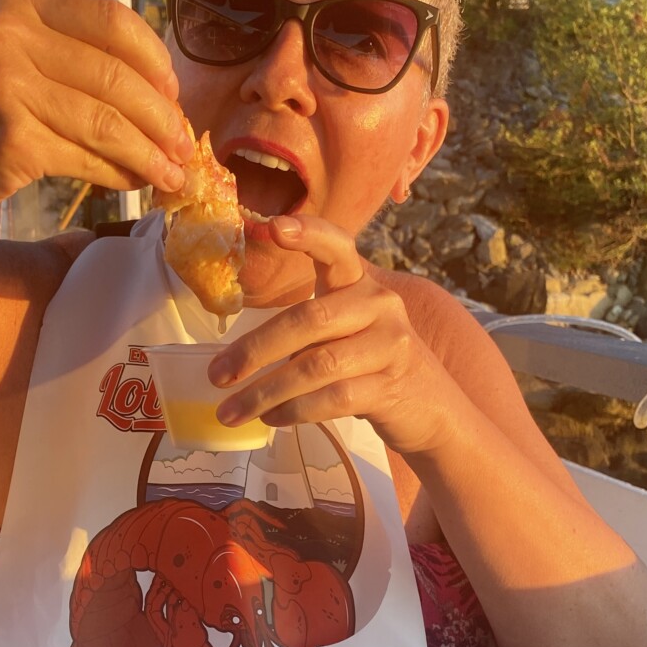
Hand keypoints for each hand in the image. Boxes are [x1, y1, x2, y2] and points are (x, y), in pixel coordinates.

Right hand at [0, 0, 195, 226]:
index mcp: (17, 7)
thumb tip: (154, 87)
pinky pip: (87, 158)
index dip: (154, 59)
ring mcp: (8, 89)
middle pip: (116, 76)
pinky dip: (119, 174)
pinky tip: (134, 184)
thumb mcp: (2, 57)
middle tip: (184, 143)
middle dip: (162, 116)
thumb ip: (63, 54)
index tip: (173, 93)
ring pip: (107, 121)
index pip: (110, 19)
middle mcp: (10, 38)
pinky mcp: (12, 142)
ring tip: (171, 172)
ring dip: (149, 153)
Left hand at [208, 216, 456, 456]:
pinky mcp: (391, 386)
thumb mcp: (344, 330)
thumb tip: (233, 358)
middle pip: (309, 320)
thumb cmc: (368, 363)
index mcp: (360, 283)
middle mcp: (380, 305)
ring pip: (316, 366)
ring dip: (265, 393)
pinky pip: (333, 399)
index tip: (272, 227)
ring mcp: (390, 346)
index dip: (308, 234)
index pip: (338, 247)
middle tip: (216, 375)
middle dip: (255, 350)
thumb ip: (305, 327)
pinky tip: (270, 419)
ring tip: (231, 411)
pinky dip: (294, 411)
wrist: (429, 406)